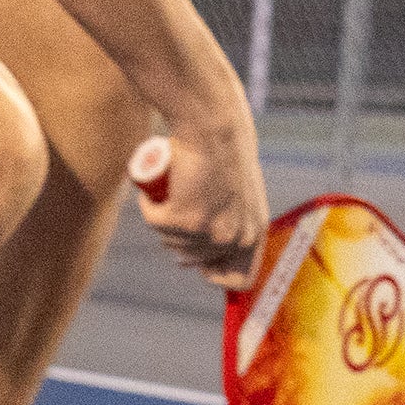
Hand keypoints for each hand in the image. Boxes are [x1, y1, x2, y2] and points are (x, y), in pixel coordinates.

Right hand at [129, 125, 269, 290]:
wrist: (213, 125)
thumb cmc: (227, 151)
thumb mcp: (243, 192)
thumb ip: (238, 217)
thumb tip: (207, 254)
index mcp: (256, 233)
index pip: (241, 279)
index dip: (216, 272)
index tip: (200, 261)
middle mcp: (235, 238)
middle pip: (194, 258)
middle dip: (177, 239)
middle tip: (173, 210)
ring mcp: (208, 231)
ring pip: (170, 241)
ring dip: (162, 220)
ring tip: (168, 191)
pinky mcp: (182, 219)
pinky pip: (154, 221)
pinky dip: (148, 206)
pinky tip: (153, 188)